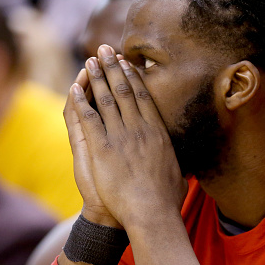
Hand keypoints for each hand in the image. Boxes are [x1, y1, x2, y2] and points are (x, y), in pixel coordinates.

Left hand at [65, 45, 187, 228]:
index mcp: (157, 132)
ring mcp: (121, 136)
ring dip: (96, 77)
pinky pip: (89, 118)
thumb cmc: (166, 200)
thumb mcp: (180, 177)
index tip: (126, 63)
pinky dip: (81, 101)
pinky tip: (75, 88)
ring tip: (89, 60)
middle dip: (113, 68)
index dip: (133, 77)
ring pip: (107, 98)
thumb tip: (190, 172)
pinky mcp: (102, 148)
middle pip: (124, 91)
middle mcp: (140, 128)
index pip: (143, 97)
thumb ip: (180, 168)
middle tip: (104, 50)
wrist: (151, 213)